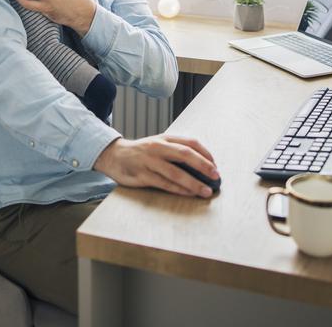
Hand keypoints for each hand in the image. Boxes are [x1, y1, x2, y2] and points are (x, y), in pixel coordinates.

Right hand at [93, 135, 218, 197]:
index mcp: (165, 138)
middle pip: (185, 154)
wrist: (115, 156)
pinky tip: (189, 194)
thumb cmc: (142, 152)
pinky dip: (178, 189)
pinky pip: (164, 183)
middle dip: (203, 165)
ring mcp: (149, 161)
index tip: (215, 165)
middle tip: (216, 176)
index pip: (190, 142)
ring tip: (206, 191)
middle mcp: (158, 147)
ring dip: (193, 183)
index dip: (205, 153)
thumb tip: (202, 164)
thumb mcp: (159, 145)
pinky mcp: (142, 175)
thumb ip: (176, 150)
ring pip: (175, 172)